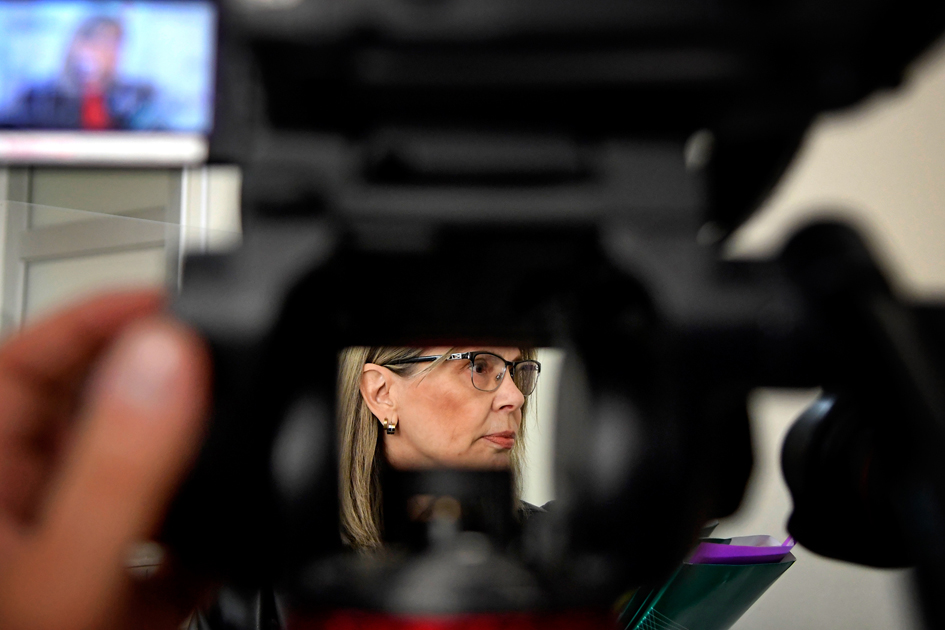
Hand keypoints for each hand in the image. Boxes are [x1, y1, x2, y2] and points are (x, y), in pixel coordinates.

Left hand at [0, 291, 210, 629]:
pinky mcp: (118, 599)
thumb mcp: (70, 573)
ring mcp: (75, 556)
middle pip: (88, 410)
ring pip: (134, 474)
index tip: (161, 302)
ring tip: (236, 434)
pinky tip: (233, 543)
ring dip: (187, 455)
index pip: (22, 366)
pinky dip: (207, 537)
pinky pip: (165, 545)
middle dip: (155, 376)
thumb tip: (167, 364)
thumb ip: (118, 469)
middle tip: (213, 356)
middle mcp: (27, 514)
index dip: (89, 319)